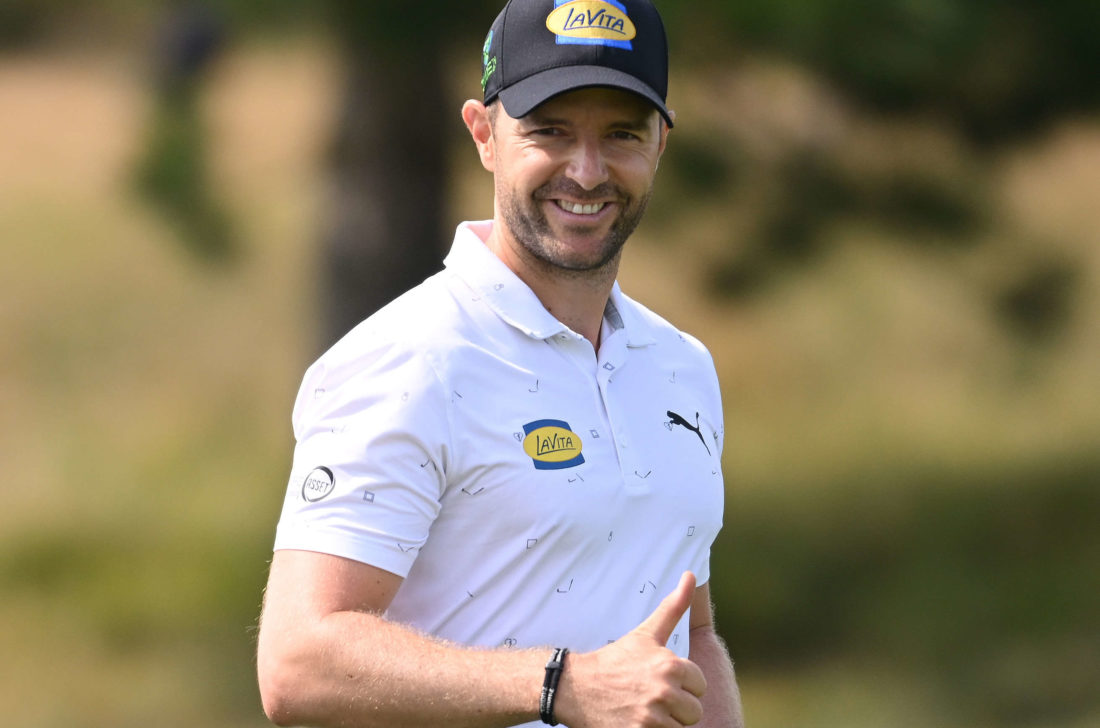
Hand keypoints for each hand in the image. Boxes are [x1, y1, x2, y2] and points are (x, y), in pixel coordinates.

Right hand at [556, 572, 706, 726]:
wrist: (577, 688)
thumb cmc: (615, 659)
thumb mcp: (647, 633)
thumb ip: (674, 606)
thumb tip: (691, 574)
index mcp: (670, 665)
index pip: (700, 685)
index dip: (684, 685)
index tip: (662, 681)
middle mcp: (664, 691)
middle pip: (694, 711)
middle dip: (678, 707)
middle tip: (653, 698)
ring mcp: (652, 716)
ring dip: (667, 723)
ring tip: (647, 711)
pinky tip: (639, 722)